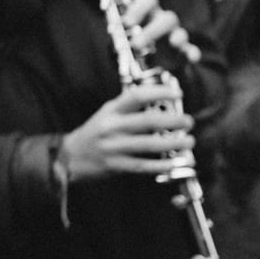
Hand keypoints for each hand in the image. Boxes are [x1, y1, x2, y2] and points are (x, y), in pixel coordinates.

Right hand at [59, 83, 192, 183]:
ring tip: (188, 141)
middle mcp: (112, 127)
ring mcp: (113, 147)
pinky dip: (162, 164)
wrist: (71, 156)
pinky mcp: (116, 165)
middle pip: (147, 121)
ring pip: (148, 144)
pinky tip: (175, 162)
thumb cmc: (95, 132)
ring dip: (173, 143)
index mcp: (111, 110)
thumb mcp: (108, 112)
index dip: (159, 92)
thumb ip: (130, 107)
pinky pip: (143, 165)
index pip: (136, 96)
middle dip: (173, 121)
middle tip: (188, 121)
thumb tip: (161, 100)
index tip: (176, 93)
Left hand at [120, 0, 197, 66]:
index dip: (138, 8)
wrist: (144, 68)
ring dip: (172, 39)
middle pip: (167, 18)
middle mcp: (163, 22)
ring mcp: (175, 37)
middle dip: (152, 31)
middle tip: (135, 45)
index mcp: (147, 14)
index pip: (149, 0)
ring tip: (169, 47)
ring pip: (181, 33)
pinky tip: (191, 57)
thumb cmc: (129, 48)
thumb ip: (116, 41)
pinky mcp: (183, 53)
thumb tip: (113, 42)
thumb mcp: (119, 43)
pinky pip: (192, 51)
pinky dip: (192, 53)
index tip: (126, 23)